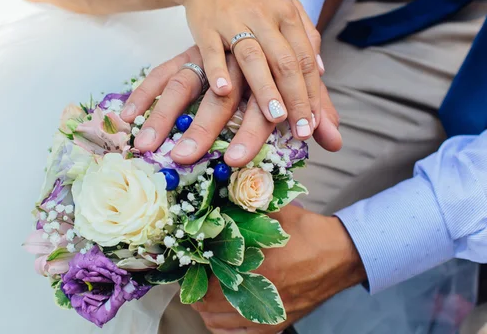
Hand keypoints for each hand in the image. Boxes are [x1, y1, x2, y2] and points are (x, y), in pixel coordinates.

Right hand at [154, 0, 322, 139]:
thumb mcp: (283, 6)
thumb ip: (304, 36)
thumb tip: (321, 71)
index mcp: (286, 13)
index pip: (304, 58)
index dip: (312, 91)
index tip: (316, 122)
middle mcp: (263, 16)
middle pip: (284, 61)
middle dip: (296, 97)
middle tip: (303, 129)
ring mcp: (233, 21)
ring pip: (253, 57)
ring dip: (265, 88)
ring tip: (276, 117)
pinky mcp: (205, 26)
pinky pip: (212, 50)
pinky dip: (218, 70)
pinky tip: (225, 91)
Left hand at [192, 205, 366, 332]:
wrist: (340, 255)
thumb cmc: (306, 232)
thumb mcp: (273, 212)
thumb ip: (242, 210)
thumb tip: (213, 209)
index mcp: (256, 266)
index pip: (205, 276)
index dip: (192, 268)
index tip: (191, 258)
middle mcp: (258, 295)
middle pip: (205, 303)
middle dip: (195, 287)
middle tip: (196, 272)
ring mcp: (266, 315)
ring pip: (216, 323)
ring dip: (205, 307)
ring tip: (205, 290)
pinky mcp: (276, 326)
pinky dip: (223, 325)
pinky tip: (222, 310)